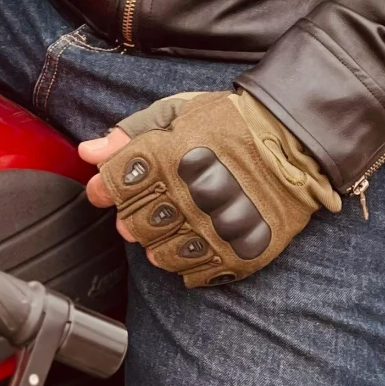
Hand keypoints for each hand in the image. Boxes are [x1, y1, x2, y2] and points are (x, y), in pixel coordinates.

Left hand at [80, 90, 339, 287]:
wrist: (296, 145)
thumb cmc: (233, 123)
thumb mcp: (178, 112)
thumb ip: (131, 133)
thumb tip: (88, 151)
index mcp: (166, 158)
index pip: (113, 185)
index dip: (105, 187)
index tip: (110, 186)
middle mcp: (184, 198)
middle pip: (132, 223)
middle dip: (131, 214)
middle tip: (149, 202)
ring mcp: (210, 230)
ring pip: (158, 253)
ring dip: (156, 240)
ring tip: (174, 220)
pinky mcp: (235, 254)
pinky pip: (192, 273)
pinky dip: (185, 261)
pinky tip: (194, 240)